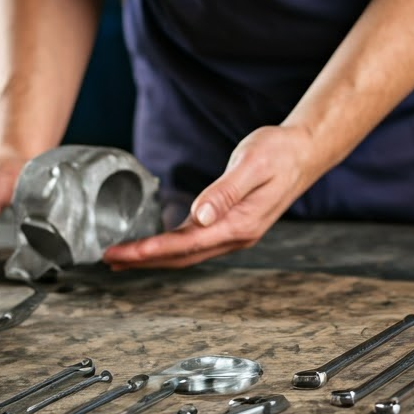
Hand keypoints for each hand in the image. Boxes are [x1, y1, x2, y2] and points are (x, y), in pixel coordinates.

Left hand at [103, 126, 318, 269]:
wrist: (304, 153)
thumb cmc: (279, 153)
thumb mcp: (251, 164)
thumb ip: (225, 191)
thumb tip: (199, 215)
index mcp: (239, 224)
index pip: (185, 244)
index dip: (151, 251)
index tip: (122, 253)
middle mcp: (236, 236)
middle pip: (181, 257)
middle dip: (144, 261)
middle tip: (108, 260)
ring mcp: (234, 234)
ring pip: (186, 255)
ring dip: (154, 259)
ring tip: (122, 259)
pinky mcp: (231, 227)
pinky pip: (194, 245)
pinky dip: (169, 248)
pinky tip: (153, 246)